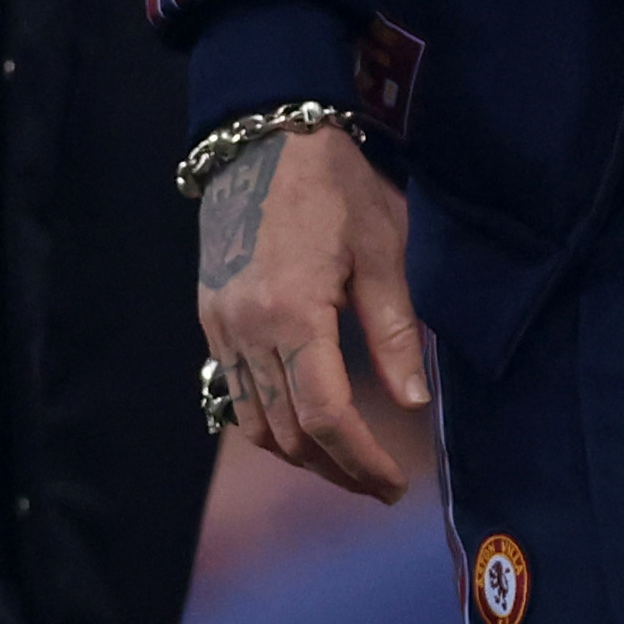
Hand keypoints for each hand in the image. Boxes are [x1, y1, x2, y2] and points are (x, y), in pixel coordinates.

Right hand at [197, 123, 429, 497]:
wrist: (261, 137)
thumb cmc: (333, 185)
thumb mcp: (380, 250)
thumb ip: (394, 331)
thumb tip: (413, 402)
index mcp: (294, 312)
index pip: (327, 416)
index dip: (363, 461)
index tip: (394, 485)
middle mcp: (247, 329)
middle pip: (289, 433)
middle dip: (337, 469)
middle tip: (379, 485)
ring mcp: (221, 326)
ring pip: (256, 422)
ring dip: (301, 455)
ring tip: (345, 465)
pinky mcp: (210, 318)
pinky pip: (234, 393)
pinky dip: (269, 423)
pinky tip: (302, 425)